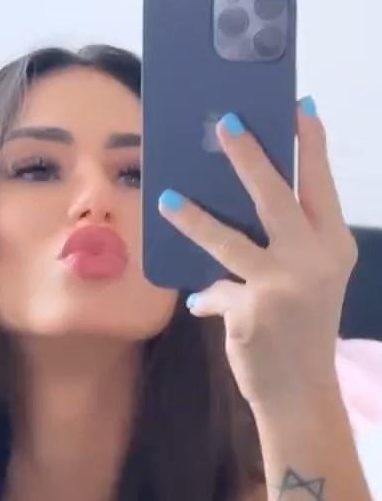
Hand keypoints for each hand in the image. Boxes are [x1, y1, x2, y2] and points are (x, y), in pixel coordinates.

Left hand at [158, 98, 357, 410]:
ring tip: (166, 197)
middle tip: (226, 122)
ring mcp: (282, 285)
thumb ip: (283, 247)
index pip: (320, 185)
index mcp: (334, 246)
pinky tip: (199, 303)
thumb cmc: (301, 331)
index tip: (298, 106)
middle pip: (276, 196)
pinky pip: (214, 291)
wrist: (300, 394)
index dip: (310, 145)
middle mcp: (314, 260)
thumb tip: (233, 210)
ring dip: (194, 216)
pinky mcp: (251, 311)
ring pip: (229, 238)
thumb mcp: (309, 283)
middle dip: (249, 156)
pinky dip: (207, 297)